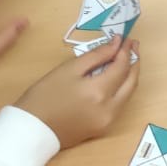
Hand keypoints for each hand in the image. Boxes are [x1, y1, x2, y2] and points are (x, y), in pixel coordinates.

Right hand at [13, 37, 140, 148]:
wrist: (32, 129)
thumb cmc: (45, 95)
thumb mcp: (69, 69)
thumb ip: (96, 56)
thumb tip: (116, 44)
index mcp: (99, 92)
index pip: (121, 66)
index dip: (125, 50)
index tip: (124, 38)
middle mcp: (109, 109)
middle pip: (131, 82)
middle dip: (134, 61)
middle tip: (132, 45)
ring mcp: (107, 121)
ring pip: (128, 94)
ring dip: (129, 75)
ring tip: (126, 58)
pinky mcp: (103, 128)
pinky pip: (119, 104)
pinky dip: (121, 89)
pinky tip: (116, 78)